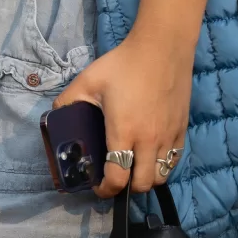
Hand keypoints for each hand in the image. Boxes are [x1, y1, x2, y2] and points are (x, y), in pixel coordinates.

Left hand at [54, 32, 191, 198]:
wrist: (162, 48)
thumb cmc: (124, 64)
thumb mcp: (88, 80)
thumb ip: (68, 100)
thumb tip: (55, 115)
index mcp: (124, 131)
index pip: (117, 178)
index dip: (106, 189)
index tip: (98, 186)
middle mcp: (148, 140)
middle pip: (142, 185)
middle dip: (126, 188)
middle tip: (115, 177)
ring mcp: (168, 136)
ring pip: (161, 176)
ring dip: (146, 179)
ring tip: (134, 167)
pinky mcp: (182, 129)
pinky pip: (174, 160)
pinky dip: (162, 165)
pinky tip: (151, 154)